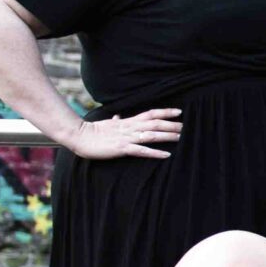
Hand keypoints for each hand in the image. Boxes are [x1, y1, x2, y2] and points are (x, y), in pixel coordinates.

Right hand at [63, 108, 181, 160]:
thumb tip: (117, 117)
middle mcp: (130, 128)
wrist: (78, 136)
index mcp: (128, 121)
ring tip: (181, 137)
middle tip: (187, 126)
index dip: (165, 112)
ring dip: (167, 136)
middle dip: (172, 125)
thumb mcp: (107, 124)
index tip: (179, 111)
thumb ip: (115, 121)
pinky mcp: (122, 148)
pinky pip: (141, 150)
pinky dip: (155, 152)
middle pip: (155, 124)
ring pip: (151, 135)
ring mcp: (126, 138)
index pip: (150, 113)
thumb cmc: (92, 131)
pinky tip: (166, 154)